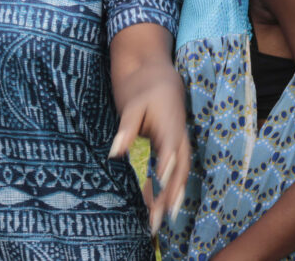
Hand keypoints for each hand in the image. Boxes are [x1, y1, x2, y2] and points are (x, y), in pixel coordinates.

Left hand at [108, 67, 190, 236]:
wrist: (157, 75)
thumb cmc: (143, 88)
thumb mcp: (131, 105)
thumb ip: (126, 128)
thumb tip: (115, 153)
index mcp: (171, 123)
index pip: (171, 148)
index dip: (168, 165)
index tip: (161, 181)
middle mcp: (179, 136)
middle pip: (179, 168)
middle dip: (171, 193)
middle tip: (160, 217)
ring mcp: (178, 142)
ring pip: (179, 173)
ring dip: (171, 196)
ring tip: (158, 219)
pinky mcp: (172, 147)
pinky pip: (173, 171)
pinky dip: (165, 188)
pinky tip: (153, 203)